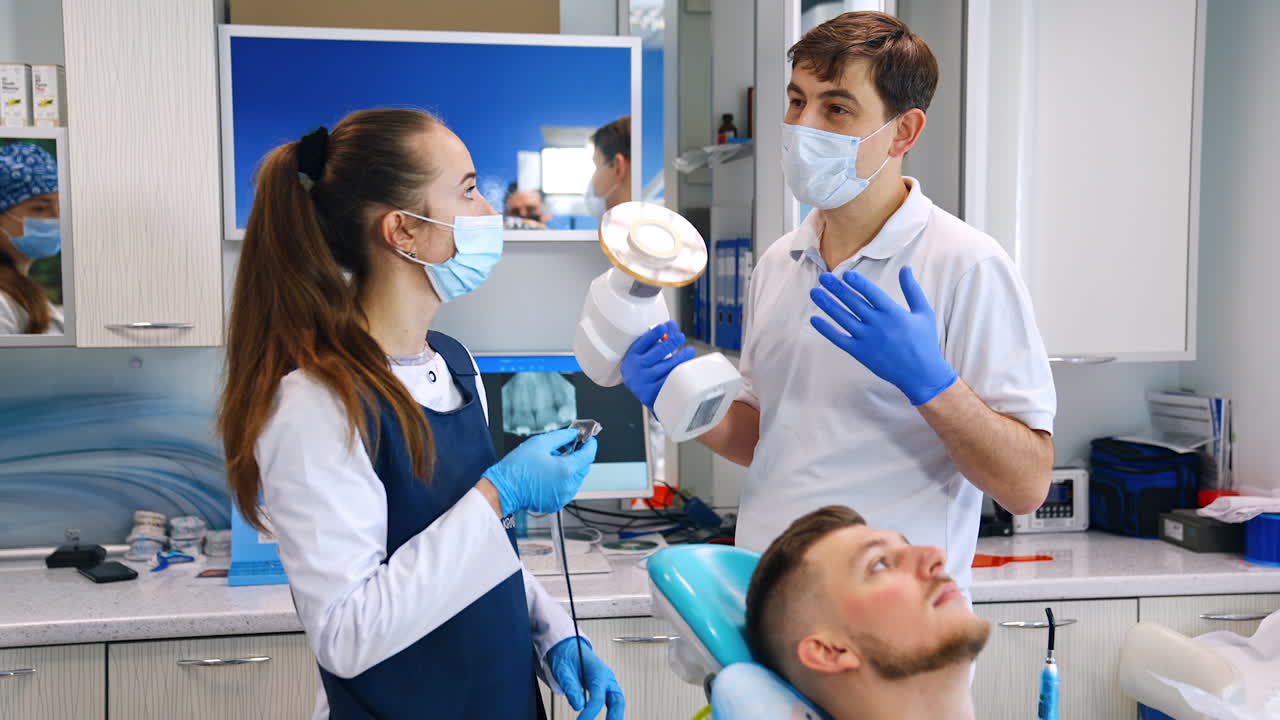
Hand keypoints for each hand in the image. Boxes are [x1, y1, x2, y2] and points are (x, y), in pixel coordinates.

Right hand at [483, 429, 597, 514]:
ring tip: (553, 461)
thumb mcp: (539, 443)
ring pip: (576, 479)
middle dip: (579, 456)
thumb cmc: (517, 468)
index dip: (590, 444)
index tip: (589, 439)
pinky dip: (564, 480)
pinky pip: (567, 489)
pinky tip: (550, 473)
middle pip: (584, 467)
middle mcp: (568, 485)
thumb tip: (573, 434)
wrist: (503, 489)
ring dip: (571, 468)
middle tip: (567, 446)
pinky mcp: (556, 503)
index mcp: (566, 470)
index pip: (589, 455)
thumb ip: (561, 437)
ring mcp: (563, 496)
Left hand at [547, 637, 624, 719]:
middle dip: (615, 716)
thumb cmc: (567, 656)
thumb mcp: (562, 670)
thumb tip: (578, 705)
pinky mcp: (605, 688)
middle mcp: (606, 677)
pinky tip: (608, 719)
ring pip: (618, 701)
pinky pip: (612, 702)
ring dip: (616, 715)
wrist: (568, 648)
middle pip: (617, 699)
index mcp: (597, 671)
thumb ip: (570, 686)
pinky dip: (612, 713)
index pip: (597, 696)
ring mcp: (608, 683)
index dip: (590, 712)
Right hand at [621, 321, 694, 408]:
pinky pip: (669, 381)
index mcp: (632, 356)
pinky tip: (685, 367)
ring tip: (689, 351)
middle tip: (680, 337)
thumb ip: (659, 338)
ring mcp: (644, 382)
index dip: (653, 334)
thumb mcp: (647, 353)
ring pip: (666, 367)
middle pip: (656, 353)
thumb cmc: (645, 368)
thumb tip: (671, 325)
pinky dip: (679, 372)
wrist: (642, 391)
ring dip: (680, 357)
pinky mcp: (653, 393)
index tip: (663, 327)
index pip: (642, 342)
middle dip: (670, 343)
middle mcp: (636, 369)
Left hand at [809, 266, 956, 405]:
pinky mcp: (860, 353)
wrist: (921, 374)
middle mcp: (878, 325)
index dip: (858, 283)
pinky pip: (839, 339)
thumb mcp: (924, 313)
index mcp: (894, 313)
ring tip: (814, 292)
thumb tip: (905, 268)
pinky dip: (826, 330)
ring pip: (843, 318)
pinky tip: (814, 319)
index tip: (846, 274)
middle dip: (837, 289)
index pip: (872, 294)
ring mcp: (867, 339)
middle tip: (823, 277)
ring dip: (827, 305)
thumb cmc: (924, 341)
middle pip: (853, 303)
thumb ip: (912, 290)